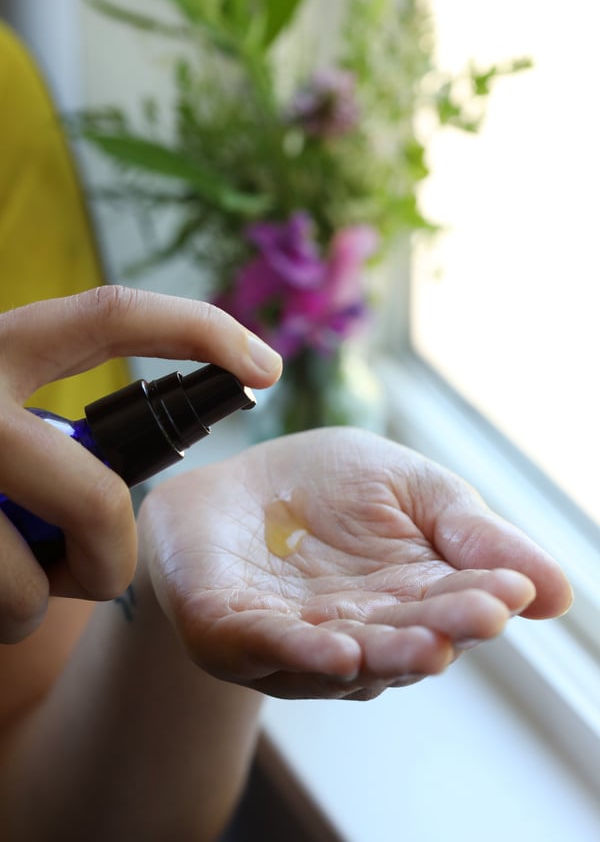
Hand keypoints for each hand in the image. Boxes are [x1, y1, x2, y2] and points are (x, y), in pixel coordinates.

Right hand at [0, 286, 281, 641]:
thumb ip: (47, 419)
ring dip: (37, 601)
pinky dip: (6, 616)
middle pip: (97, 500)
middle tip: (104, 567)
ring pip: (30, 582)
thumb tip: (147, 459)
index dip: (198, 329)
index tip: (268, 368)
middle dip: (113, 553)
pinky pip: (2, 607)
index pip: (110, 314)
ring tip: (10, 581)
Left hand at [139, 427, 571, 699]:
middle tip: (483, 618)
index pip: (448, 609)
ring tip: (427, 647)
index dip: (478, 603)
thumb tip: (556, 591)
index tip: (512, 592)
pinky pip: (268, 648)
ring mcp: (294, 641)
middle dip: (441, 631)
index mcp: (404, 599)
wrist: (231, 483)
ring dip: (386, 654)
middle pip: (403, 640)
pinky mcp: (232, 634)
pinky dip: (303, 653)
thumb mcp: (412, 489)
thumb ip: (472, 533)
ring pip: (345, 657)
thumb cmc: (325, 487)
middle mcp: (357, 633)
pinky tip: (339, 651)